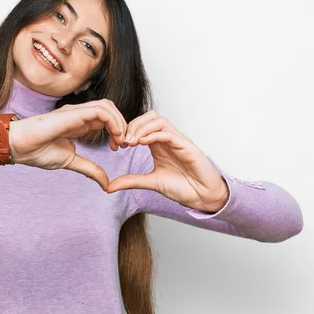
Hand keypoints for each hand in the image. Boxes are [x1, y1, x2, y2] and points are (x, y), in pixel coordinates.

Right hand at [8, 99, 127, 190]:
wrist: (20, 147)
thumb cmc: (38, 151)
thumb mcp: (71, 162)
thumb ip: (90, 169)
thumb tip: (106, 184)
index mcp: (79, 124)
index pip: (106, 119)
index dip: (117, 132)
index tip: (118, 149)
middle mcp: (80, 115)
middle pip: (110, 110)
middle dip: (122, 125)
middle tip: (124, 144)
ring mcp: (76, 112)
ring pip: (107, 106)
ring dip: (119, 122)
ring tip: (120, 140)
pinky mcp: (74, 113)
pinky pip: (100, 110)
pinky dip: (112, 121)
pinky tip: (114, 136)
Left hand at [107, 110, 228, 212]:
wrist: (204, 197)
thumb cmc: (183, 188)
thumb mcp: (151, 183)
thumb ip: (131, 181)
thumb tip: (109, 186)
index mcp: (159, 145)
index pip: (141, 126)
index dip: (126, 131)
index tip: (116, 145)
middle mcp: (168, 139)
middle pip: (149, 117)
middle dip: (132, 125)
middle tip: (122, 141)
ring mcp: (178, 140)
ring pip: (158, 120)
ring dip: (141, 128)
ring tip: (130, 142)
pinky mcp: (186, 145)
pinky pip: (168, 133)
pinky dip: (153, 134)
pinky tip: (141, 143)